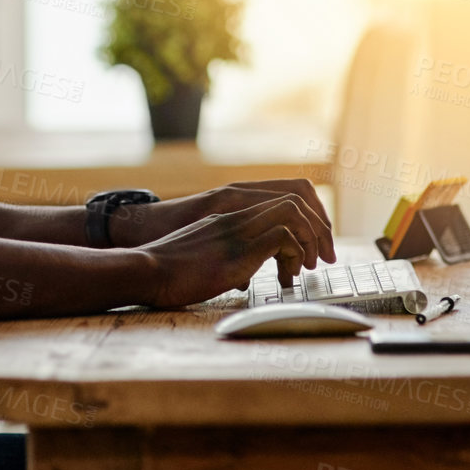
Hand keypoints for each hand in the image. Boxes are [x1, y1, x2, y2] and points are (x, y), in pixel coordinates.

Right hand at [110, 180, 335, 276]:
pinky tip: (288, 274)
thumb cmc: (169, 268)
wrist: (145, 269)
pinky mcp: (238, 244)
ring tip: (309, 266)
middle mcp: (237, 210)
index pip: (284, 195)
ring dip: (311, 237)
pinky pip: (283, 234)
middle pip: (297, 194)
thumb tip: (245, 274)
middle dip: (320, 226)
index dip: (308, 217)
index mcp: (230, 210)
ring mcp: (238, 224)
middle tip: (324, 257)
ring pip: (294, 209)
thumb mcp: (205, 253)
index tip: (314, 246)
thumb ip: (229, 254)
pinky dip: (295, 252)